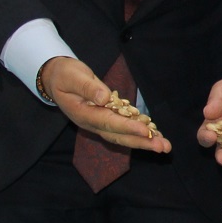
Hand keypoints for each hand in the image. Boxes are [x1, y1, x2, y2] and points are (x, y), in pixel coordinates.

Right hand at [39, 56, 169, 152]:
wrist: (56, 78)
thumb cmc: (64, 75)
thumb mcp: (72, 77)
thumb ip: (88, 87)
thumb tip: (105, 98)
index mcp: (84, 114)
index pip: (108, 123)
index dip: (128, 127)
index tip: (146, 130)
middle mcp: (93, 123)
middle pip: (119, 136)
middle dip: (142, 142)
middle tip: (163, 147)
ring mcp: (100, 123)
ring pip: (124, 135)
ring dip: (145, 141)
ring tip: (165, 146)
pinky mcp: (107, 118)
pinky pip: (125, 128)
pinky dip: (141, 133)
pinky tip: (156, 135)